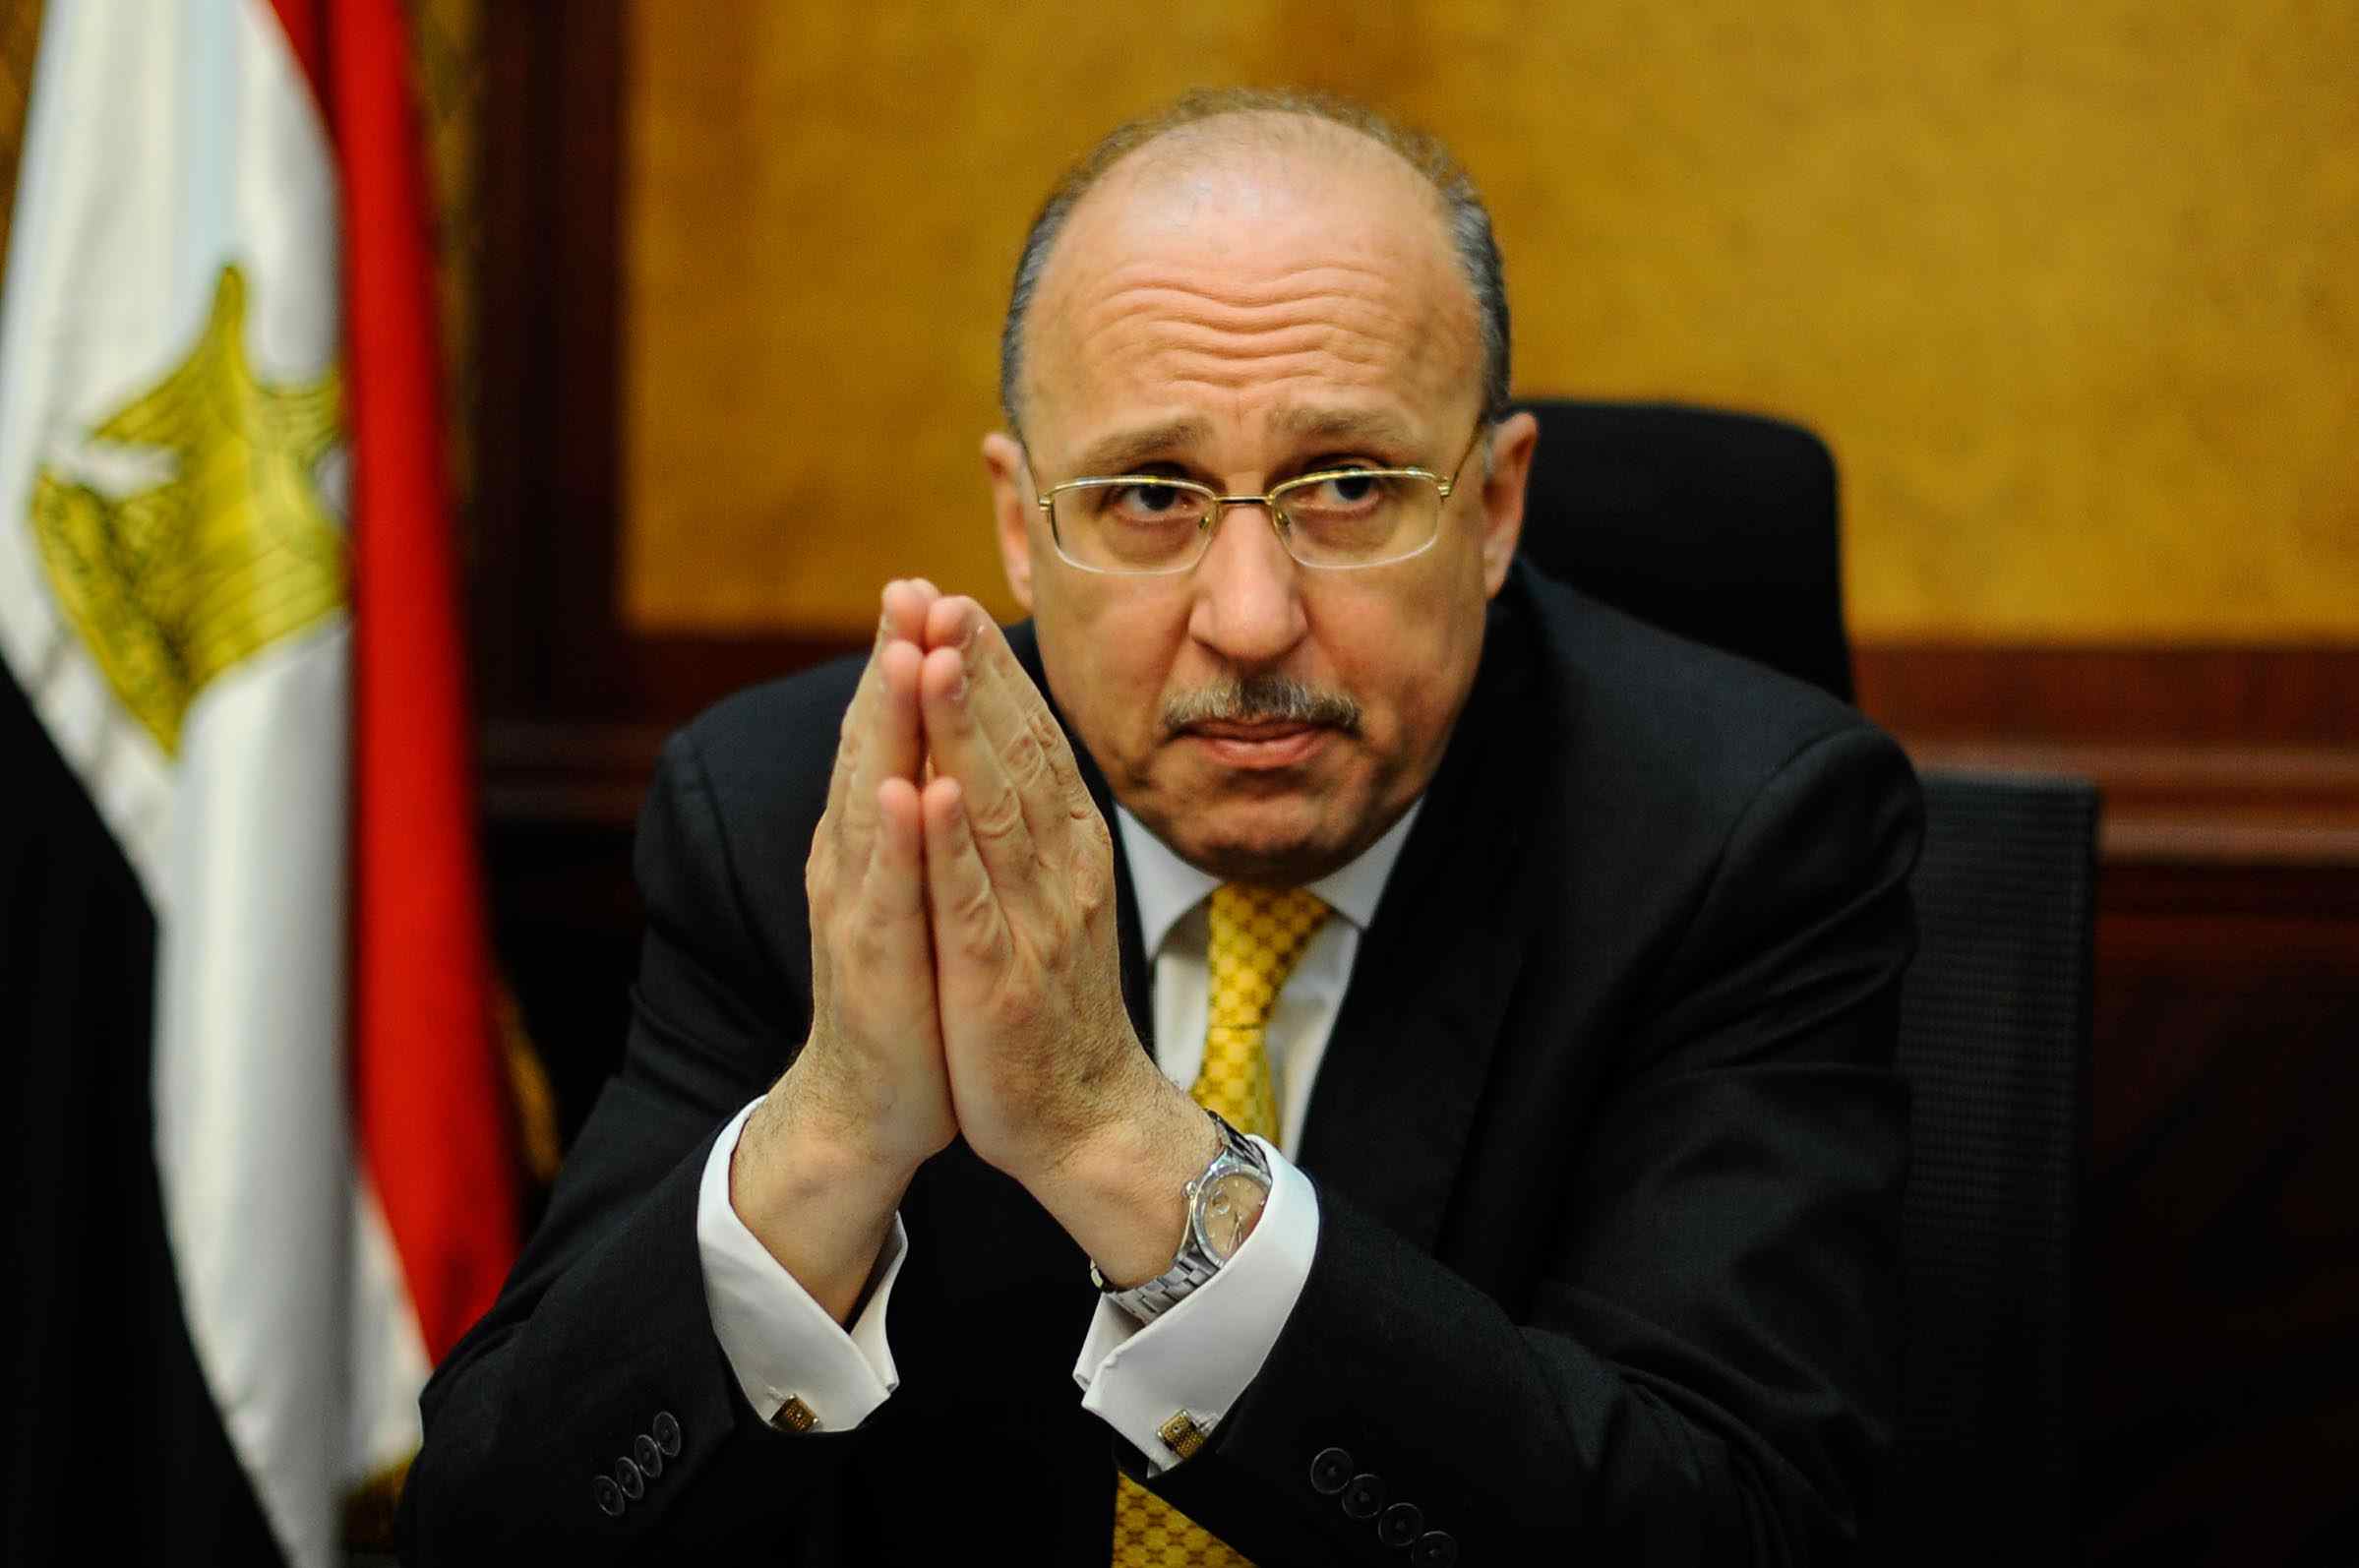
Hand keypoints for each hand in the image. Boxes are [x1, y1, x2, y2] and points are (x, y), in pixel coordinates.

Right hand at [734, 579, 955, 1318]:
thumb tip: (936, 746)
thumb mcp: (918, 889)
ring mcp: (859, 913)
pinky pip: (889, 897)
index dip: (905, 659)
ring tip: (905, 657)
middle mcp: (855, 862)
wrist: (876, 1104)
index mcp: (874, 838)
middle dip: (891, 666)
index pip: (891, 732)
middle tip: (905, 587)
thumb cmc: (909, 989)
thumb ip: (919, 819)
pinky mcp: (873, 970)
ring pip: (872, 805)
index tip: (926, 585)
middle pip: (873, 747)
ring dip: (890, 731)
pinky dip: (898, 844)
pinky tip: (907, 794)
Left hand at [913, 597, 1214, 1281]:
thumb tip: (1008, 743)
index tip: (948, 599)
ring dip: (962, 729)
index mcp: (1065, 846)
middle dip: (970, 671)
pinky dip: (952, 845)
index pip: (1026, 737)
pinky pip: (974, 903)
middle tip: (935, 595)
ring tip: (932, 656)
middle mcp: (1059, 869)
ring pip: (996, 809)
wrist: (1082, 1116)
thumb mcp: (1050, 894)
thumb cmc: (1051, 1002)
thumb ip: (1032, 820)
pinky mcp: (1002, 979)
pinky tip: (929, 792)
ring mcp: (1034, 923)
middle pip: (1014, 751)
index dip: (986, 667)